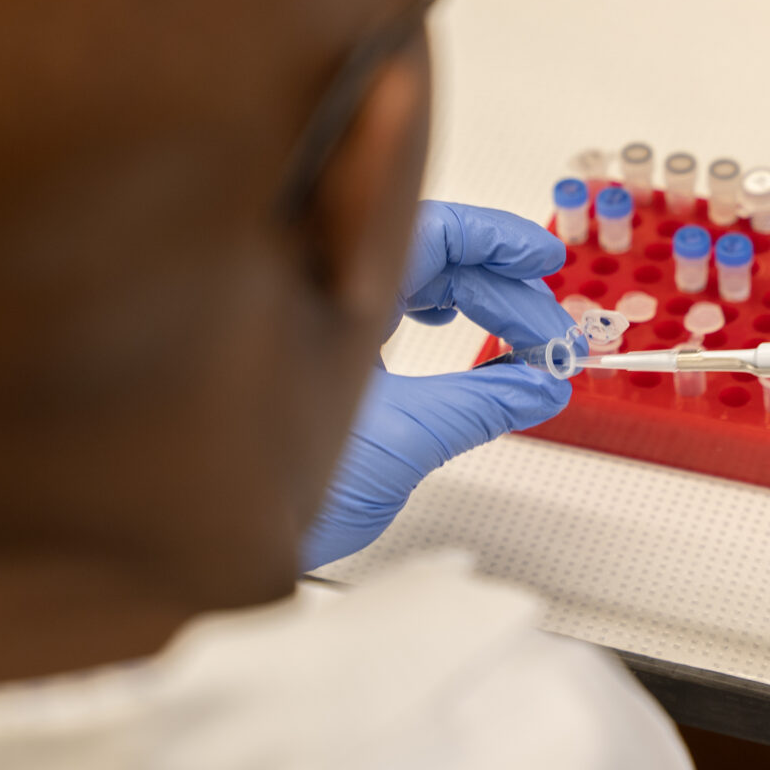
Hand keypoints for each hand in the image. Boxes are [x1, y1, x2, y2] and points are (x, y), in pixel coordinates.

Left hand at [302, 202, 573, 568]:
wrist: (220, 538)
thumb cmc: (270, 490)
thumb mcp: (404, 441)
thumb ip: (480, 405)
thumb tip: (537, 386)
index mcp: (332, 292)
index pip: (429, 231)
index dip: (493, 238)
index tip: (541, 260)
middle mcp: (321, 293)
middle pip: (430, 258)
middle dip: (500, 290)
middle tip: (549, 334)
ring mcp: (317, 318)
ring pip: (411, 281)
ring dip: (472, 299)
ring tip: (519, 334)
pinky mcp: (318, 349)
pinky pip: (388, 307)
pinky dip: (434, 312)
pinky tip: (452, 325)